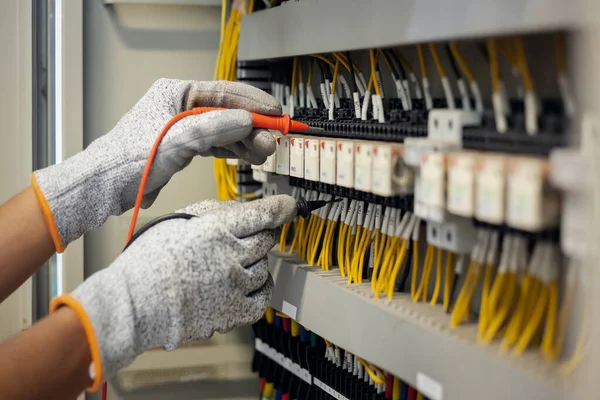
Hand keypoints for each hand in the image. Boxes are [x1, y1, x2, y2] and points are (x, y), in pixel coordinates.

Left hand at [32, 79, 280, 251]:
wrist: (105, 185)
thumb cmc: (130, 158)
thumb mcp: (178, 140)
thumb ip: (215, 128)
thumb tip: (248, 120)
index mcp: (176, 92)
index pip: (224, 93)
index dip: (253, 103)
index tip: (276, 113)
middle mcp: (182, 106)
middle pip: (227, 112)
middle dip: (252, 127)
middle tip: (272, 141)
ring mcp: (183, 127)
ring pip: (224, 129)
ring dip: (245, 140)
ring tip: (264, 152)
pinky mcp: (183, 146)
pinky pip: (216, 144)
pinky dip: (232, 149)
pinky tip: (248, 155)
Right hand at [50, 195, 296, 389]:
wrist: (134, 302)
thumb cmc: (150, 260)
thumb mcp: (180, 221)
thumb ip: (215, 213)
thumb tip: (243, 211)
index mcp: (215, 229)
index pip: (261, 215)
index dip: (280, 209)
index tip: (289, 207)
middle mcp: (229, 255)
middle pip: (266, 240)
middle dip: (261, 236)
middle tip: (247, 239)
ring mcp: (234, 285)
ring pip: (264, 268)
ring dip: (255, 263)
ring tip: (233, 265)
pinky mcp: (233, 312)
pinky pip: (262, 299)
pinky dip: (260, 290)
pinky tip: (249, 285)